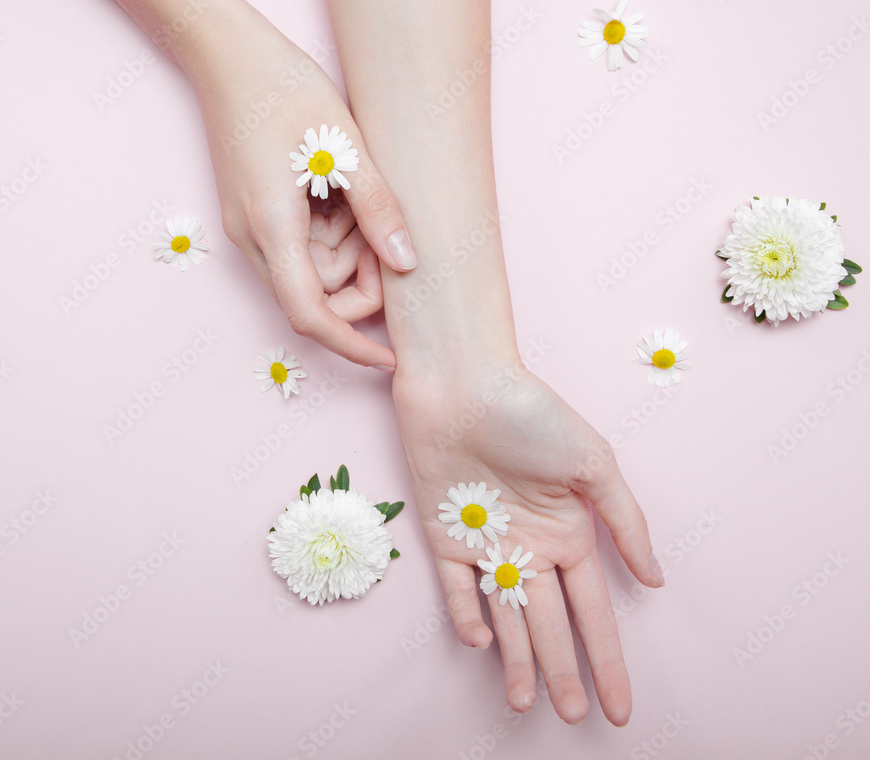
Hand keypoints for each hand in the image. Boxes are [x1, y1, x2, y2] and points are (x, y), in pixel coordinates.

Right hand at [185, 0, 416, 368]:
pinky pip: (298, 244)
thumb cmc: (284, 89)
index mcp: (271, 228)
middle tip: (382, 224)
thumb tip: (408, 263)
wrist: (225, 52)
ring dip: (345, 248)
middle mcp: (252, 238)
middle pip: (315, 294)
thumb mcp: (345, 146)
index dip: (351, 345)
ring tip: (357, 190)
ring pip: (309, 270)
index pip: (311, 315)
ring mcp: (248, 227)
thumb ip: (378, 208)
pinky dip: (327, 230)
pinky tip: (338, 188)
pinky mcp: (253, 213)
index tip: (391, 358)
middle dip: (358, 275)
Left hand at [393, 362, 661, 724]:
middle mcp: (528, 544)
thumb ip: (625, 522)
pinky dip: (466, 614)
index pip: (592, 609)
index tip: (620, 707)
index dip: (606, 659)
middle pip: (549, 622)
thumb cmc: (532, 412)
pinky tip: (481, 644)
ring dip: (516, 659)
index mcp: (568, 531)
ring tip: (528, 705)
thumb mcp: (593, 463)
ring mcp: (485, 542)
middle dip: (563, 671)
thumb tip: (656, 580)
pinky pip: (454, 587)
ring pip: (504, 615)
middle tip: (570, 718)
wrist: (464, 381)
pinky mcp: (444, 534)